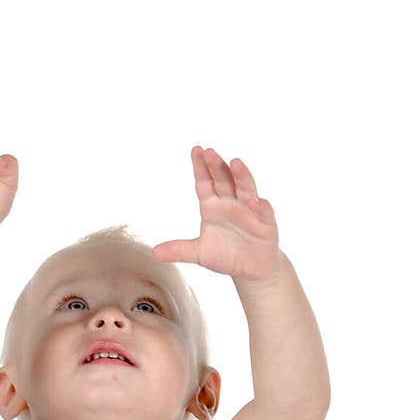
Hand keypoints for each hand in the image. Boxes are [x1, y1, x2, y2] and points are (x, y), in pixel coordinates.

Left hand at [150, 147, 281, 282]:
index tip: (195, 150)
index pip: (205, 182)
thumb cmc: (226, 255)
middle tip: (209, 152)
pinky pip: (263, 210)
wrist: (251, 270)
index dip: (200, 167)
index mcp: (212, 206)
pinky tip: (255, 201)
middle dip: (216, 166)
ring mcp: (249, 209)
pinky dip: (260, 205)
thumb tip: (154, 253)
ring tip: (235, 163)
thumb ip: (179, 250)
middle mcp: (230, 202)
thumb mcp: (199, 254)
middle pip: (223, 179)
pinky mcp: (265, 221)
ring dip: (241, 175)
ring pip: (244, 187)